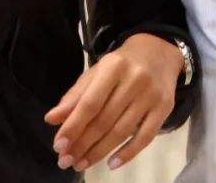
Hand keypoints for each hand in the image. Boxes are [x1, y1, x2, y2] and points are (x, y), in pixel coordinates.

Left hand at [44, 33, 183, 171]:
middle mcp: (134, 79)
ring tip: (82, 164)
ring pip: (122, 131)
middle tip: (66, 161)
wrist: (158, 51)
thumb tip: (51, 119)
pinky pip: (146, 137)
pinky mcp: (165, 107)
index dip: (73, 126)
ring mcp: (152, 94)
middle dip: (83, 144)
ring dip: (99, 152)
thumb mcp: (97, 72)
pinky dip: (128, 153)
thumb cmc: (121, 65)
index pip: (90, 102)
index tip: (58, 146)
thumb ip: (75, 96)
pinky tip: (111, 164)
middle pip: (105, 120)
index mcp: (113, 67)